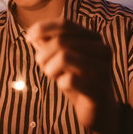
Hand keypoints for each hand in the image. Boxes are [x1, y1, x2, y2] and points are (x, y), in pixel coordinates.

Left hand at [26, 19, 118, 133]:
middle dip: (44, 54)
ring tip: (52, 75)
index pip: (65, 24)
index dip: (43, 28)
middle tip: (42, 65)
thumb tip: (33, 34)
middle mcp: (103, 49)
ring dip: (50, 68)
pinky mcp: (100, 89)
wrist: (98, 109)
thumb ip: (48, 43)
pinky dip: (60, 82)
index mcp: (93, 38)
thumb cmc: (78, 79)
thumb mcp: (61, 59)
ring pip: (64, 57)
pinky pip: (70, 80)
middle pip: (62, 41)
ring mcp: (104, 69)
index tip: (28, 37)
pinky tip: (63, 86)